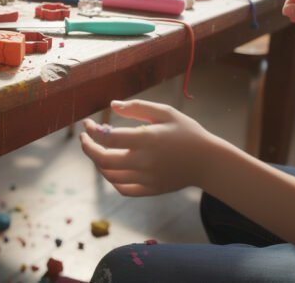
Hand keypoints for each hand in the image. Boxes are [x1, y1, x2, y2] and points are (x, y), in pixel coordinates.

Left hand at [79, 100, 218, 196]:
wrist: (209, 162)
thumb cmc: (187, 132)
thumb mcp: (166, 113)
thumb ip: (137, 107)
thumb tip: (112, 104)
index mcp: (147, 140)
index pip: (109, 138)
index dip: (93, 131)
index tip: (88, 123)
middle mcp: (145, 161)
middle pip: (103, 159)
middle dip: (88, 148)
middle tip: (85, 137)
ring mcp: (147, 178)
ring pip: (110, 175)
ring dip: (97, 162)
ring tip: (96, 149)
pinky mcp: (151, 190)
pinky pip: (123, 188)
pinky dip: (111, 178)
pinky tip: (110, 167)